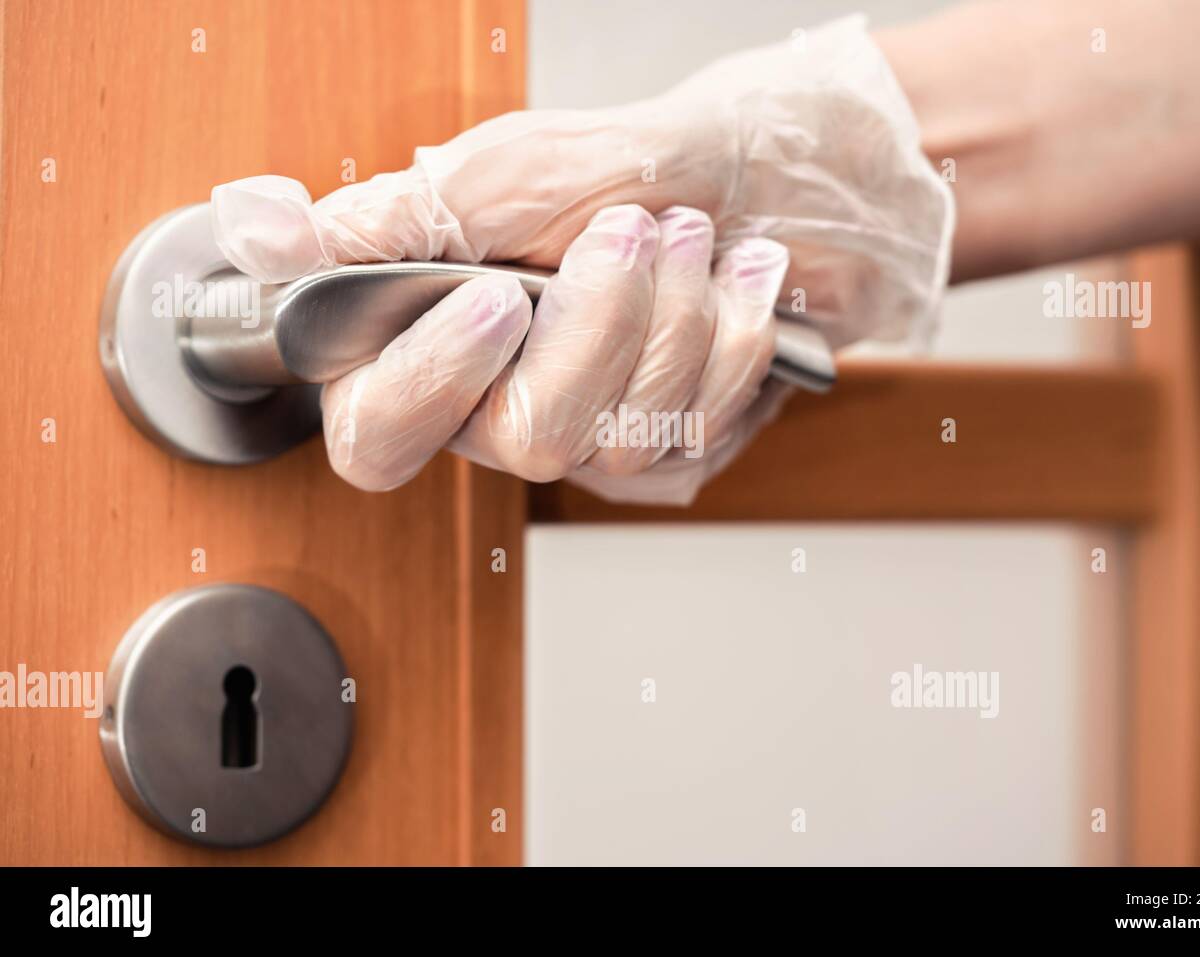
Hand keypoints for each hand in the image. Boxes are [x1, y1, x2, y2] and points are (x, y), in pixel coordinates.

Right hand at [212, 15, 950, 502]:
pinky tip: (734, 287)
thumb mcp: (498, 177)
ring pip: (625, 434)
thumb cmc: (625, 169)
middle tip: (638, 228)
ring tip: (693, 239)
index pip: (378, 435)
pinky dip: (734, 337)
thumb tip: (252, 228)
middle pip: (528, 440)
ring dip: (680, 311)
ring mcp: (589, 444)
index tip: (500, 298)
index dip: (433, 380)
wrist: (758, 177)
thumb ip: (385, 222)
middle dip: (606, 318)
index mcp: (432, 347)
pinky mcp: (670, 457)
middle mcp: (500, 411)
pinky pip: (698, 430)